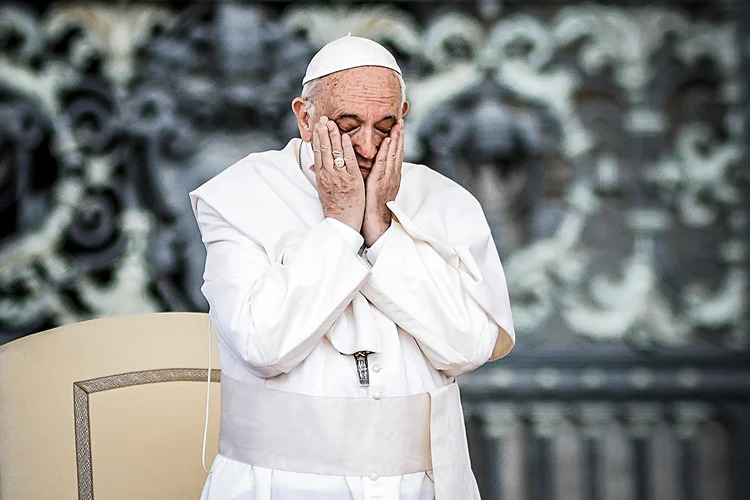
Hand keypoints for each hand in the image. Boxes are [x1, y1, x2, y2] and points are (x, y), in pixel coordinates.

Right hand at [312, 116, 365, 231]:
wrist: (342, 223)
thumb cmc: (336, 208)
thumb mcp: (325, 190)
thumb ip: (322, 176)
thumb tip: (315, 167)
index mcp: (322, 176)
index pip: (318, 153)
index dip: (318, 138)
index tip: (318, 126)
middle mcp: (328, 175)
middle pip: (324, 150)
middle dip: (323, 133)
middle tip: (323, 118)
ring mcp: (339, 177)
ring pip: (334, 153)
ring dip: (332, 136)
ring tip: (331, 123)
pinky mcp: (351, 180)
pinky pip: (348, 161)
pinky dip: (346, 149)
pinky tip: (345, 137)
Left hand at [362, 120, 402, 246]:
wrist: (375, 223)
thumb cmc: (372, 207)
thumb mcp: (375, 187)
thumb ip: (375, 175)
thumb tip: (371, 165)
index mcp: (390, 177)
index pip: (395, 155)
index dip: (397, 141)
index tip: (398, 128)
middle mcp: (392, 176)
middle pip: (397, 152)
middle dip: (400, 136)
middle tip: (401, 121)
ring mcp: (388, 179)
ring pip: (393, 155)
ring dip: (396, 139)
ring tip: (398, 125)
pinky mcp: (381, 182)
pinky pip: (384, 164)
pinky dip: (387, 152)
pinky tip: (388, 141)